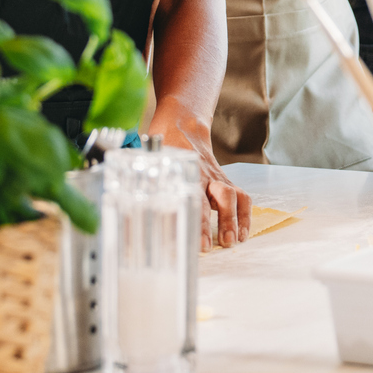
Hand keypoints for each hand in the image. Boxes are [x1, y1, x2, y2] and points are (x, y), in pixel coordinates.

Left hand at [150, 110, 251, 247]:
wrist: (181, 128)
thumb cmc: (164, 152)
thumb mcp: (152, 167)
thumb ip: (145, 193)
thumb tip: (128, 224)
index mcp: (187, 172)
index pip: (196, 200)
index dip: (200, 223)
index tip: (200, 244)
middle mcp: (206, 175)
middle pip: (222, 196)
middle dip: (225, 221)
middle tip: (223, 243)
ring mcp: (217, 177)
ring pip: (234, 196)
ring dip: (237, 219)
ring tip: (235, 240)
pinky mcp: (225, 181)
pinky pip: (241, 197)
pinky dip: (244, 215)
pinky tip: (242, 233)